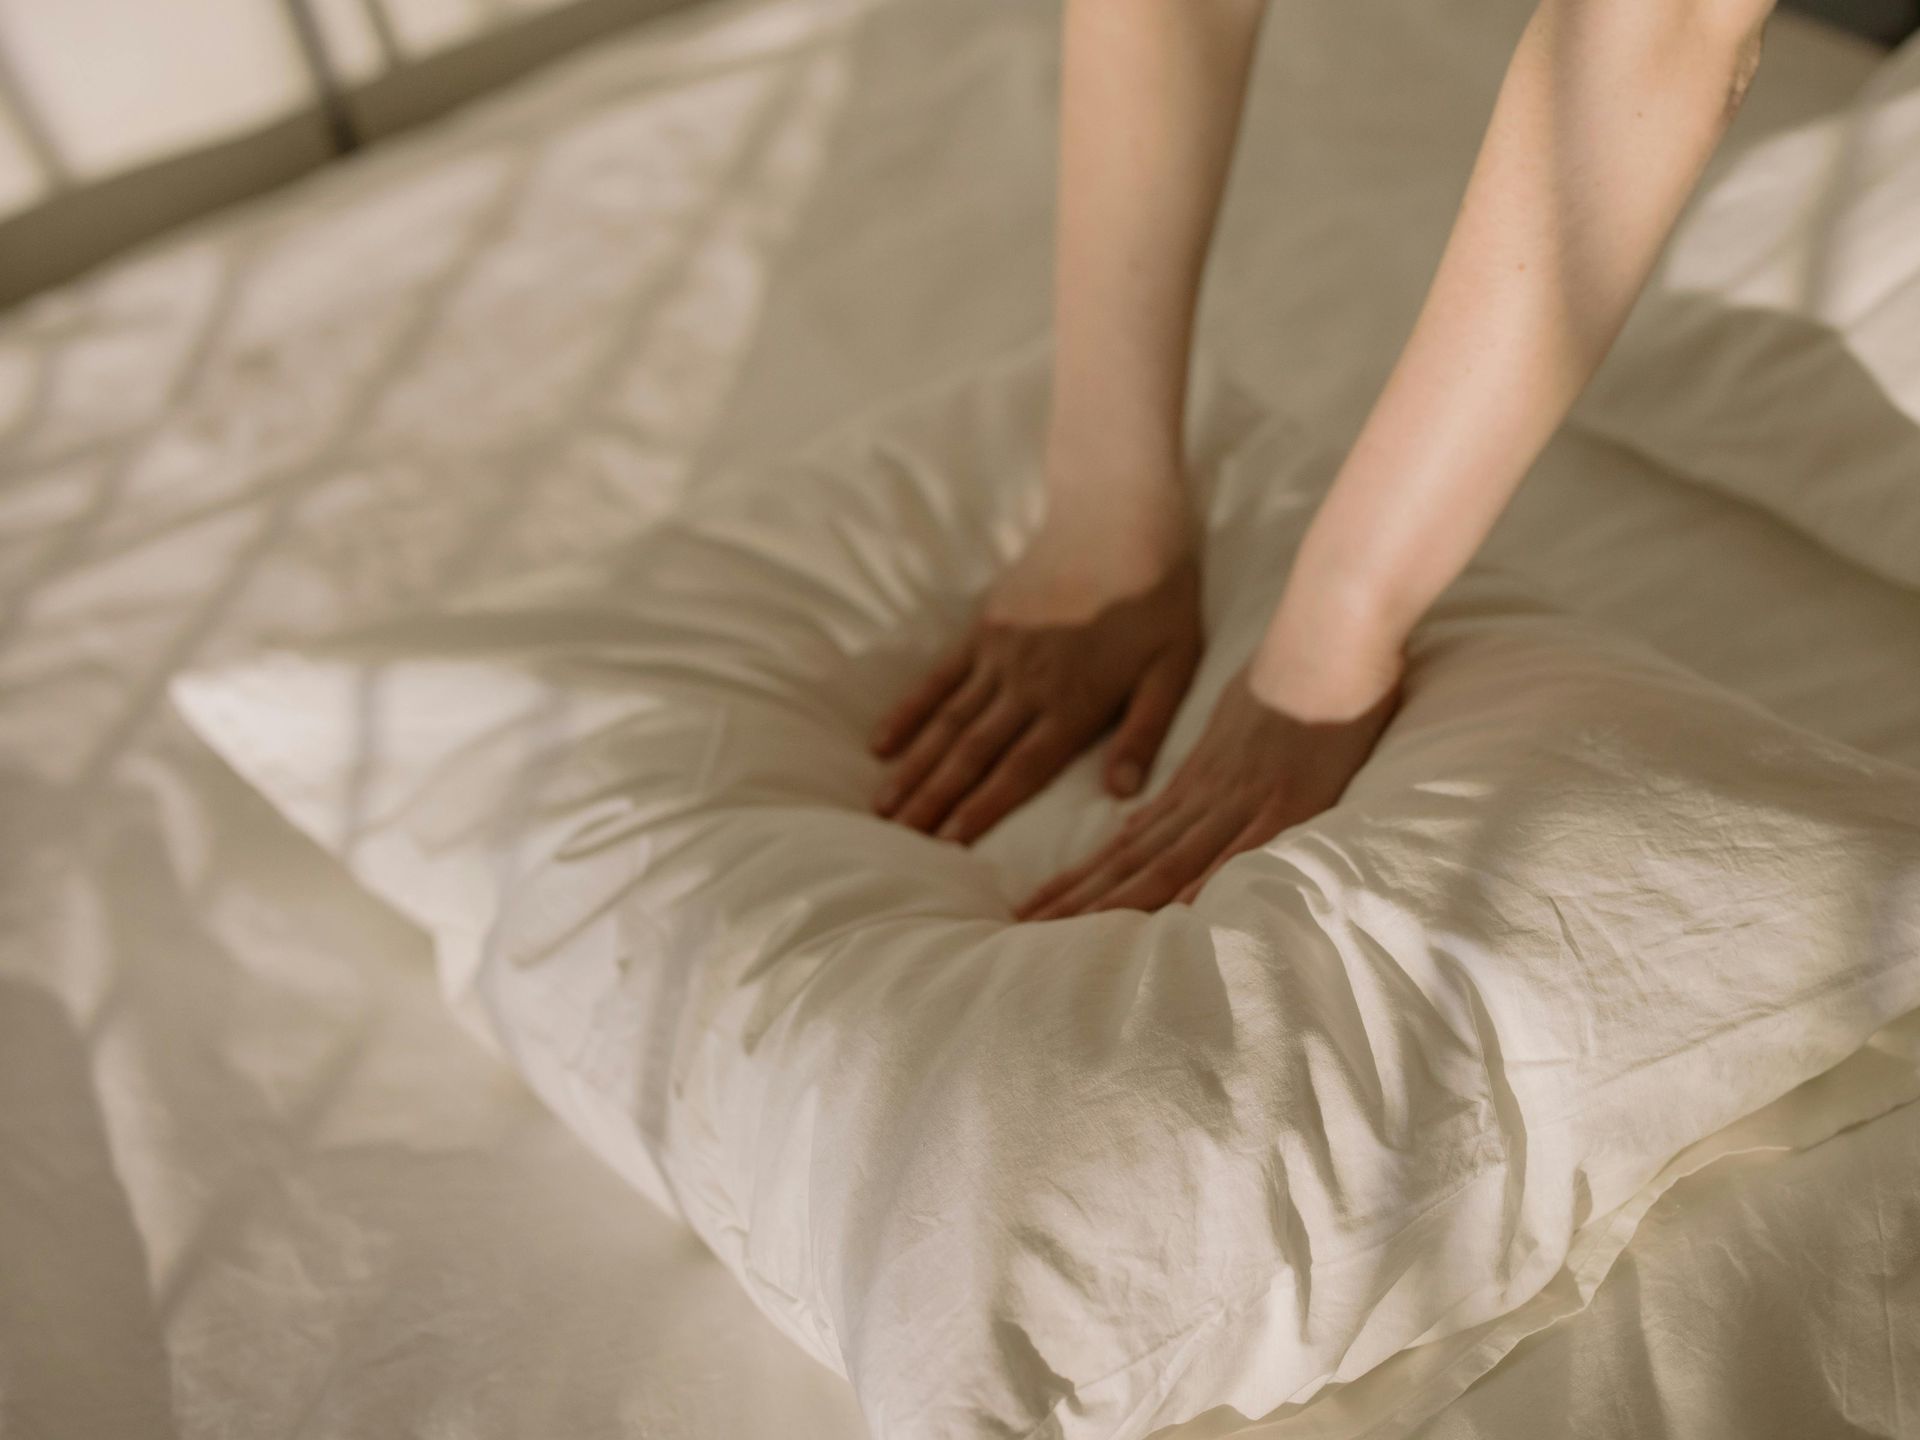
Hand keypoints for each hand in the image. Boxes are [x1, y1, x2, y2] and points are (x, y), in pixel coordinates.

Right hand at [869, 514, 1202, 843]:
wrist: (1116, 513)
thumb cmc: (1158, 595)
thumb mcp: (1174, 665)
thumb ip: (1145, 730)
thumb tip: (1122, 793)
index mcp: (1074, 704)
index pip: (1020, 770)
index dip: (982, 810)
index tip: (947, 847)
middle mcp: (1026, 686)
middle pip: (971, 755)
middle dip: (934, 802)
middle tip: (897, 844)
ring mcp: (998, 656)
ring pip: (947, 724)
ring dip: (914, 768)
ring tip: (883, 809)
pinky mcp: (984, 629)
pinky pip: (938, 679)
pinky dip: (908, 713)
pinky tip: (882, 744)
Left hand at [1014, 653, 1400, 918]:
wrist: (1328, 641)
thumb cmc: (1284, 684)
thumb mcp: (1218, 733)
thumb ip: (1182, 786)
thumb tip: (1137, 824)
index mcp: (1191, 784)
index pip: (1122, 843)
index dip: (1078, 879)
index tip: (1032, 907)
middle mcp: (1207, 798)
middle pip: (1133, 860)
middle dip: (1079, 898)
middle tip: (1025, 928)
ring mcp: (1247, 801)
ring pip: (1172, 858)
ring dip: (1121, 898)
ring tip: (1069, 930)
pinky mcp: (1291, 802)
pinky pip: (1246, 847)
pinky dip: (1211, 878)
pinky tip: (1178, 909)